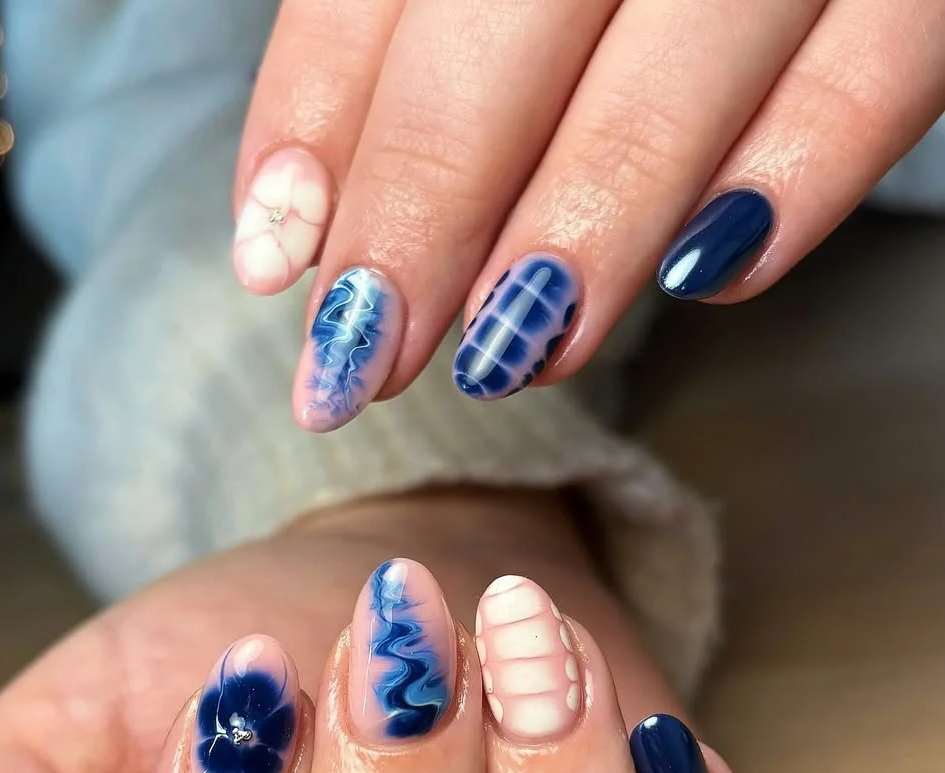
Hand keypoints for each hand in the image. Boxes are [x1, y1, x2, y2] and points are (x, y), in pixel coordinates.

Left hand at [233, 0, 944, 428]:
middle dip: (424, 210)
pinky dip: (795, 181)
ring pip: (686, 55)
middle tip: (365, 357)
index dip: (317, 123)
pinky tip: (706, 279)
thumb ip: (379, 48)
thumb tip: (285, 238)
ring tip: (504, 356)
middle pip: (511, 21)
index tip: (274, 265)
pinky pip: (879, 71)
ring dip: (583, 228)